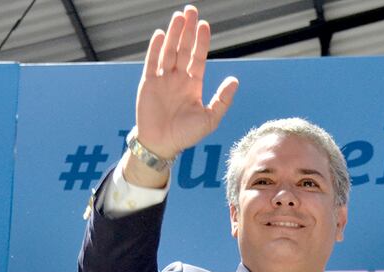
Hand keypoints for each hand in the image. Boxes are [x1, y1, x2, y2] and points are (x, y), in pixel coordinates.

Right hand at [133, 5, 238, 166]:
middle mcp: (177, 78)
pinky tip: (161, 34)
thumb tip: (235, 80)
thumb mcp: (210, 118)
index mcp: (193, 84)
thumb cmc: (186, 135)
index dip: (201, 41)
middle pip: (183, 49)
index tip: (204, 25)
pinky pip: (152, 62)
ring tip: (178, 17)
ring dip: (174, 34)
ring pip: (169, 51)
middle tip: (191, 10)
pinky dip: (156, 48)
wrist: (162, 145)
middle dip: (187, 30)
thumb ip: (222, 99)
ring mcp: (162, 79)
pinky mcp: (148, 83)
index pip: (198, 57)